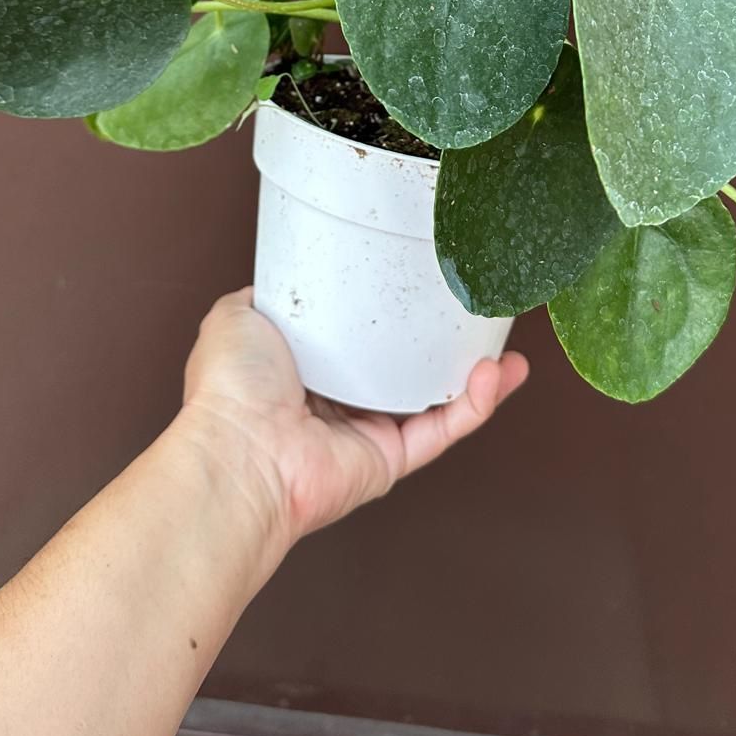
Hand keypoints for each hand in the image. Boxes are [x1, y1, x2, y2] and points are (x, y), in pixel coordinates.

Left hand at [175, 288, 528, 557]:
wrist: (242, 450)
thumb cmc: (231, 388)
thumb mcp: (237, 314)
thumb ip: (264, 293)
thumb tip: (278, 275)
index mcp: (304, 367)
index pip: (357, 334)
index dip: (389, 309)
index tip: (420, 281)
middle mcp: (337, 401)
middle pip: (403, 365)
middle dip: (442, 341)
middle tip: (473, 309)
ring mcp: (366, 432)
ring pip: (434, 398)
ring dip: (474, 373)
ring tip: (503, 340)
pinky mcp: (389, 459)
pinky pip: (442, 429)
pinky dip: (475, 404)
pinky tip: (498, 373)